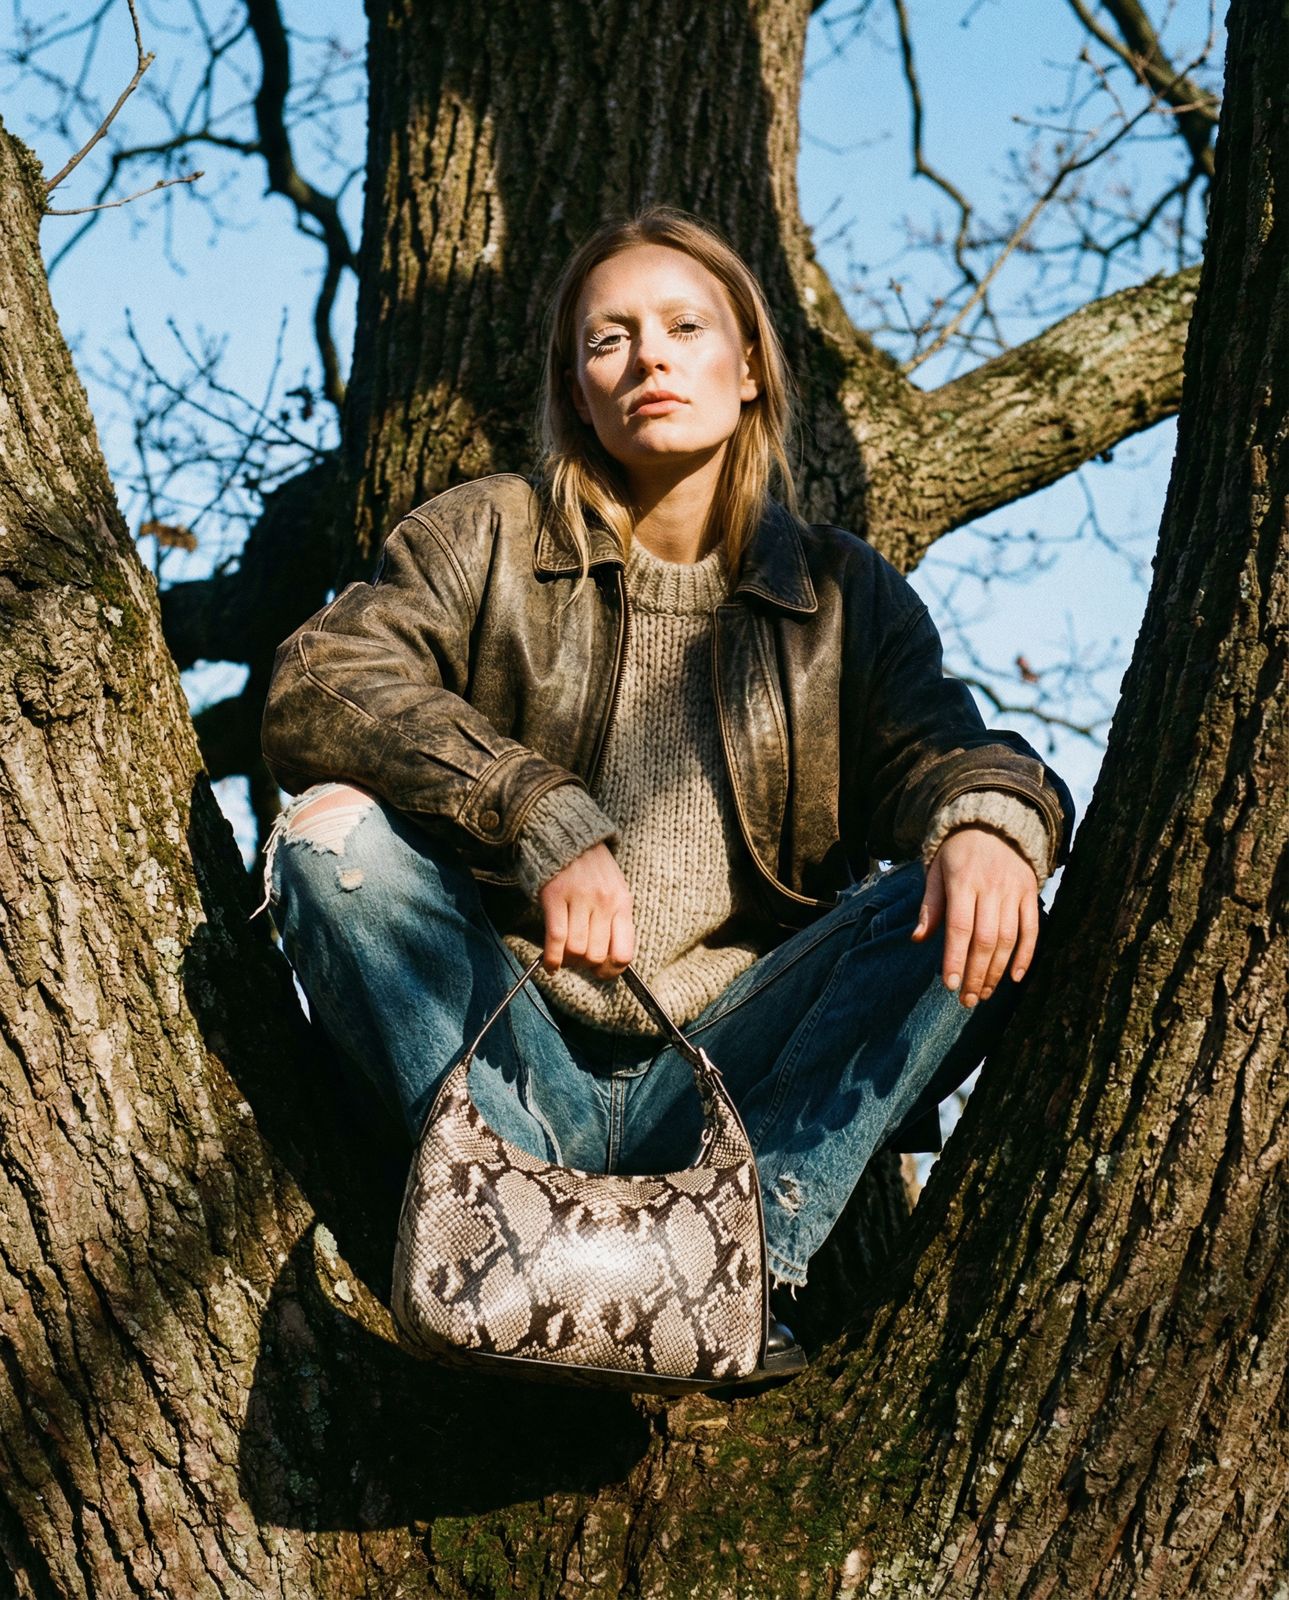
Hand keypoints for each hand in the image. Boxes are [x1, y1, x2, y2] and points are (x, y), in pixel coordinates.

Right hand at [538, 843, 635, 978]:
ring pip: (576, 950)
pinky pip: (556, 938)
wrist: (564, 830)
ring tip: (563, 957)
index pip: (624, 953)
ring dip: (568, 961)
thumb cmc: (590, 864)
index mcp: (622, 902)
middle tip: (577, 961)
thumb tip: (609, 957)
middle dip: (585, 966)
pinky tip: (550, 963)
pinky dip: (552, 958)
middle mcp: (604, 902)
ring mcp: (580, 899)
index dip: (611, 971)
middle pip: (597, 956)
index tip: (600, 971)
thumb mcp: (614, 886)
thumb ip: (615, 917)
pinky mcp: (555, 897)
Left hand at [910, 826, 1038, 1007]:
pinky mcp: (1030, 893)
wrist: (992, 822)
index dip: (955, 958)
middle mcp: (991, 887)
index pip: (959, 927)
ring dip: (997, 971)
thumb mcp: (936, 871)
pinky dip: (1026, 955)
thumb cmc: (957, 853)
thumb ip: (930, 906)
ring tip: (985, 993)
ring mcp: (1014, 890)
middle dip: (976, 973)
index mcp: (962, 881)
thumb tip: (918, 939)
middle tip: (967, 1000)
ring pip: (1008, 939)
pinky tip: (1015, 977)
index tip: (949, 985)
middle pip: (985, 939)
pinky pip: (1031, 929)